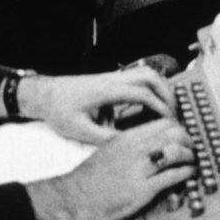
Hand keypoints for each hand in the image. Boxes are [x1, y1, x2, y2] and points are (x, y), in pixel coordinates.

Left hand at [22, 66, 174, 145]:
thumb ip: (105, 139)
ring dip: (159, 87)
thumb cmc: (59, 110)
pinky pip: (136, 77)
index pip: (141, 93)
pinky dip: (149, 88)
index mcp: (106, 91)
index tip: (169, 121)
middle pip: (148, 75)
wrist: (44, 95)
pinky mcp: (110, 80)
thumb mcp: (80, 130)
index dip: (159, 106)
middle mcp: (111, 79)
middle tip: (174, 113)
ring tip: (167, 108)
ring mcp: (111, 77)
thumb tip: (129, 146)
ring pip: (144, 72)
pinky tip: (150, 105)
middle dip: (166, 93)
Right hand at [25, 120, 194, 219]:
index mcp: (127, 138)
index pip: (162, 122)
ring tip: (193, 161)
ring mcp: (139, 168)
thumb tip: (148, 144)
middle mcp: (134, 149)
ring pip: (176, 151)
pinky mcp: (143, 189)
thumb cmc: (89, 178)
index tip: (184, 135)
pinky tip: (189, 174)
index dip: (178, 128)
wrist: (73, 198)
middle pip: (174, 133)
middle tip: (193, 148)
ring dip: (190, 156)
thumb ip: (129, 144)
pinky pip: (172, 176)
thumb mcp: (109, 150)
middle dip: (188, 140)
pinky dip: (186, 173)